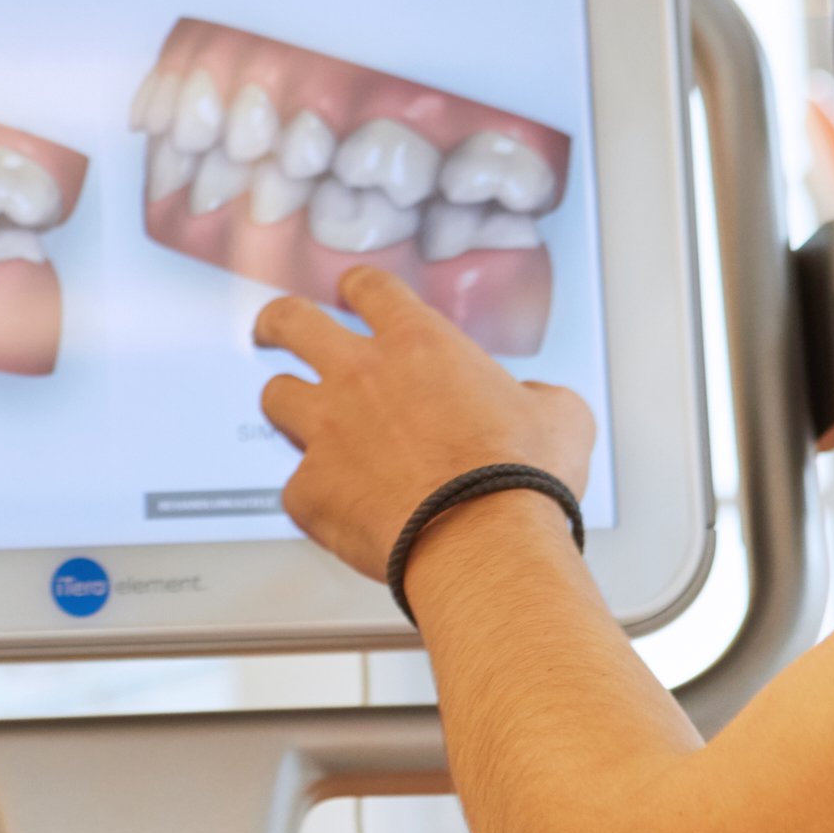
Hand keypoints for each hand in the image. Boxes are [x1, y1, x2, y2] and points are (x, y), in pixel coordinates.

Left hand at [253, 265, 595, 579]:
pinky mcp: (308, 489)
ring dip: (290, 409)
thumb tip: (535, 401)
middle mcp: (359, 375)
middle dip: (276, 322)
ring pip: (276, 398)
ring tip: (301, 426)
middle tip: (272, 330)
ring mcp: (325, 430)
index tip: (353, 293)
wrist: (484, 544)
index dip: (358, 287)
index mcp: (419, 344)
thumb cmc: (522, 482)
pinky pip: (295, 487)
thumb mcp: (561, 416)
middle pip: (291, 321)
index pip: (369, 287)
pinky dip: (315, 497)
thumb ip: (537, 395)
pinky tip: (340, 511)